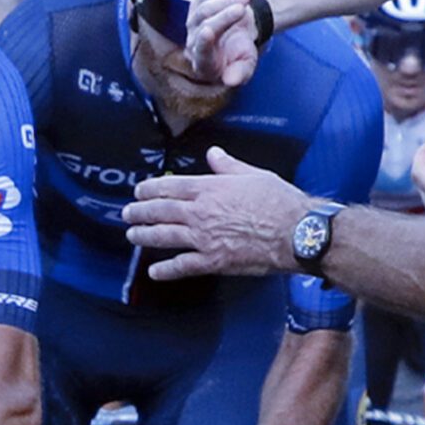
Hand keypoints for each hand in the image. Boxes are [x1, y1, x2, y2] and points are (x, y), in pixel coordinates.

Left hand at [123, 146, 312, 279]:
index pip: (170, 186)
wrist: (296, 233)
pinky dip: (165, 270)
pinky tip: (153, 271)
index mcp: (209, 188)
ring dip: (144, 236)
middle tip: (127, 214)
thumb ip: (228, 166)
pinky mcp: (213, 260)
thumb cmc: (280, 202)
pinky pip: (182, 266)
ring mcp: (204, 238)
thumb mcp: (254, 175)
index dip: (150, 189)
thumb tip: (214, 153)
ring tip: (132, 235)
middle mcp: (200, 212)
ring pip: (164, 236)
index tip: (139, 191)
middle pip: (160, 211)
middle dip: (140, 212)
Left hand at [183, 0, 260, 86]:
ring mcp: (192, 23)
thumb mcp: (246, 65)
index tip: (208, 31)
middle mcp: (193, 43)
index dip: (203, 42)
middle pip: (205, 27)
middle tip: (242, 7)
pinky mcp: (195, 5)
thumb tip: (231, 81)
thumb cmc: (242, 51)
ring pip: (203, 9)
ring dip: (225, 1)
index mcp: (204, 63)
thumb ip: (240, 73)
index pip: (200, 53)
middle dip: (224, 16)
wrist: (242, 31)